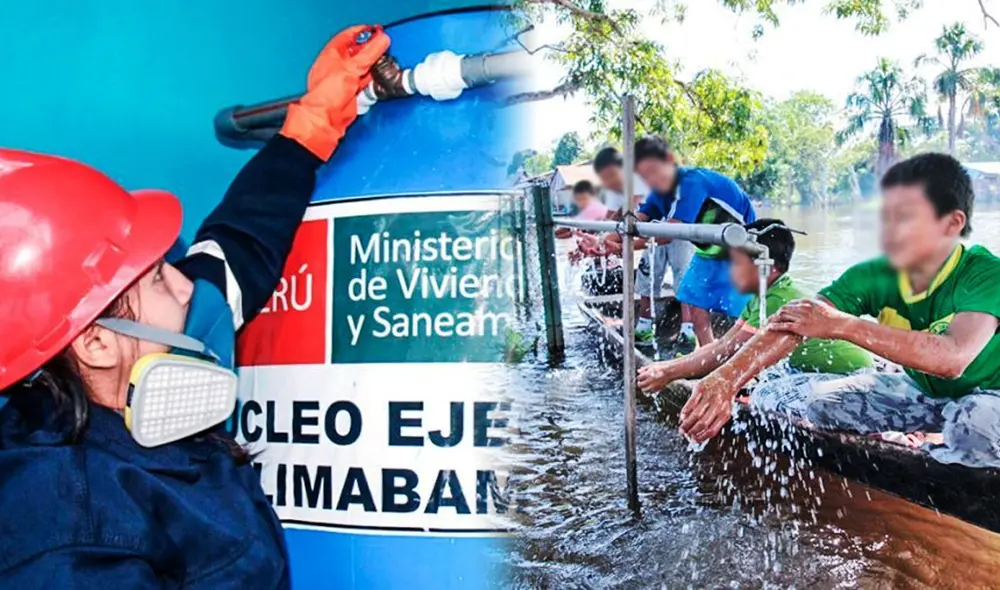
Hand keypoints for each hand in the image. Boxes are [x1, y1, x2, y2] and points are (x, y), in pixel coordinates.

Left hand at [281, 25, 390, 159]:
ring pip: (363, 69)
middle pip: (358, 53)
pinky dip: (373, 81)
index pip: (348, 37)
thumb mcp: (350, 69)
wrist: (326, 120)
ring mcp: (345, 81)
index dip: (362, 33)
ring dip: (373, 67)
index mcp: (331, 55)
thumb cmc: (325, 95)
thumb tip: (381, 40)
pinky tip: (377, 80)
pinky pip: (366, 84)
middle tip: (383, 48)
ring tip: (382, 64)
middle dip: (370, 51)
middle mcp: (337, 67)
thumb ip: (368, 54)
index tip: (376, 31)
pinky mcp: (353, 94)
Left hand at [637, 362, 677, 393]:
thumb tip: (639, 370)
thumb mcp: (652, 365)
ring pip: (645, 390)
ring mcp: (655, 386)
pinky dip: (650, 390)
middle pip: (640, 385)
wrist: (672, 371)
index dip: (639, 377)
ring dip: (644, 388)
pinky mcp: (659, 389)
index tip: (640, 377)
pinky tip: (651, 387)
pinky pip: (652, 392)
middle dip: (639, 383)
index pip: (638, 378)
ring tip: (645, 385)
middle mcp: (650, 381)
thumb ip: (644, 368)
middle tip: (640, 382)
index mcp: (648, 374)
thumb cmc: (663, 367)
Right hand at [679, 373, 736, 442]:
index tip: (694, 440)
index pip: (712, 430)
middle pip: (703, 423)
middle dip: (692, 431)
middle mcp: (718, 406)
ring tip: (681, 428)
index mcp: (725, 414)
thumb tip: (700, 435)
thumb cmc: (724, 398)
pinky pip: (691, 403)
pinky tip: (682, 417)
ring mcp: (709, 397)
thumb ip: (715, 421)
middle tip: (685, 435)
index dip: (702, 437)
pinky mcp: (701, 389)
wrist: (728, 378)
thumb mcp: (725, 410)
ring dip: (687, 424)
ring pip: (696, 414)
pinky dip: (685, 411)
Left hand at [769, 298, 852, 339]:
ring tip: (767, 322)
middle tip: (772, 317)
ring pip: (782, 315)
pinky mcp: (800, 326)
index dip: (785, 308)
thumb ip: (815, 307)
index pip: (792, 303)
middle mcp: (802, 307)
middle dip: (777, 313)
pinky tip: (770, 327)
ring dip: (773, 318)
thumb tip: (813, 310)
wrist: (839, 323)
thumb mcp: (822, 308)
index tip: (782, 311)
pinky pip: (784, 325)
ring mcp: (800, 317)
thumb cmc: (834, 318)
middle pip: (784, 308)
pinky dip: (775, 326)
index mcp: (807, 301)